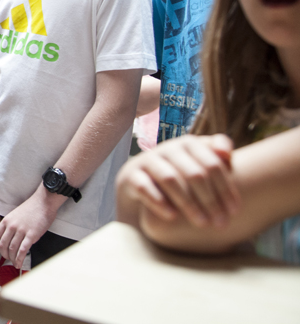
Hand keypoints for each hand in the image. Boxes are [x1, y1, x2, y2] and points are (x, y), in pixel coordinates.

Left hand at [0, 187, 60, 269]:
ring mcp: (21, 231)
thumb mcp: (15, 215)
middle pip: (1, 245)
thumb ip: (10, 225)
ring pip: (11, 249)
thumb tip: (8, 237)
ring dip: (12, 258)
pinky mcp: (31, 235)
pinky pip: (22, 250)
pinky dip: (19, 259)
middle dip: (3, 254)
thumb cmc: (31, 208)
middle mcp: (11, 226)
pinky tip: (19, 264)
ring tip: (14, 262)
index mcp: (6, 221)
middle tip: (7, 257)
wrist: (43, 202)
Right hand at [116, 134, 238, 227]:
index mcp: (190, 144)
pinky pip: (144, 186)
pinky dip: (159, 201)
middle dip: (211, 201)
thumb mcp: (201, 163)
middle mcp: (169, 148)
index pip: (213, 164)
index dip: (226, 189)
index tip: (235, 212)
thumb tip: (227, 154)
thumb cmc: (181, 173)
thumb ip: (219, 158)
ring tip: (201, 223)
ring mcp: (149, 160)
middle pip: (194, 174)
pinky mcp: (132, 174)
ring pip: (170, 179)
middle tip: (221, 224)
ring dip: (188, 203)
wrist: (142, 178)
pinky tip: (172, 216)